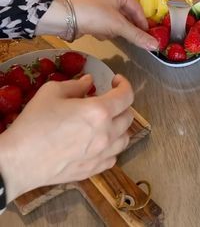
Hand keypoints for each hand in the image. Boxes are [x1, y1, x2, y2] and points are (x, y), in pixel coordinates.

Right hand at [0, 74, 133, 202]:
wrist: (19, 160)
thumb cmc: (35, 122)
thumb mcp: (52, 91)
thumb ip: (76, 85)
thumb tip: (89, 82)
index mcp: (99, 111)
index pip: (126, 96)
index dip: (124, 85)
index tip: (115, 81)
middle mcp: (106, 134)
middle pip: (128, 117)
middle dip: (121, 104)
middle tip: (107, 99)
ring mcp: (101, 155)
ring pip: (125, 139)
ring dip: (119, 126)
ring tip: (106, 120)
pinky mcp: (93, 170)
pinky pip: (113, 158)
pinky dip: (111, 147)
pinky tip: (99, 141)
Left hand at [72, 0, 157, 49]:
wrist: (66, 20)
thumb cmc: (94, 16)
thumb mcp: (118, 26)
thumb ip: (137, 36)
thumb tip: (155, 45)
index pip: (137, 7)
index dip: (142, 22)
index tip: (147, 35)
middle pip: (126, 14)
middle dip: (124, 27)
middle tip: (127, 36)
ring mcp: (99, 3)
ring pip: (115, 20)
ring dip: (112, 29)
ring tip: (106, 32)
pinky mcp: (90, 12)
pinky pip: (104, 23)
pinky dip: (102, 29)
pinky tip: (97, 32)